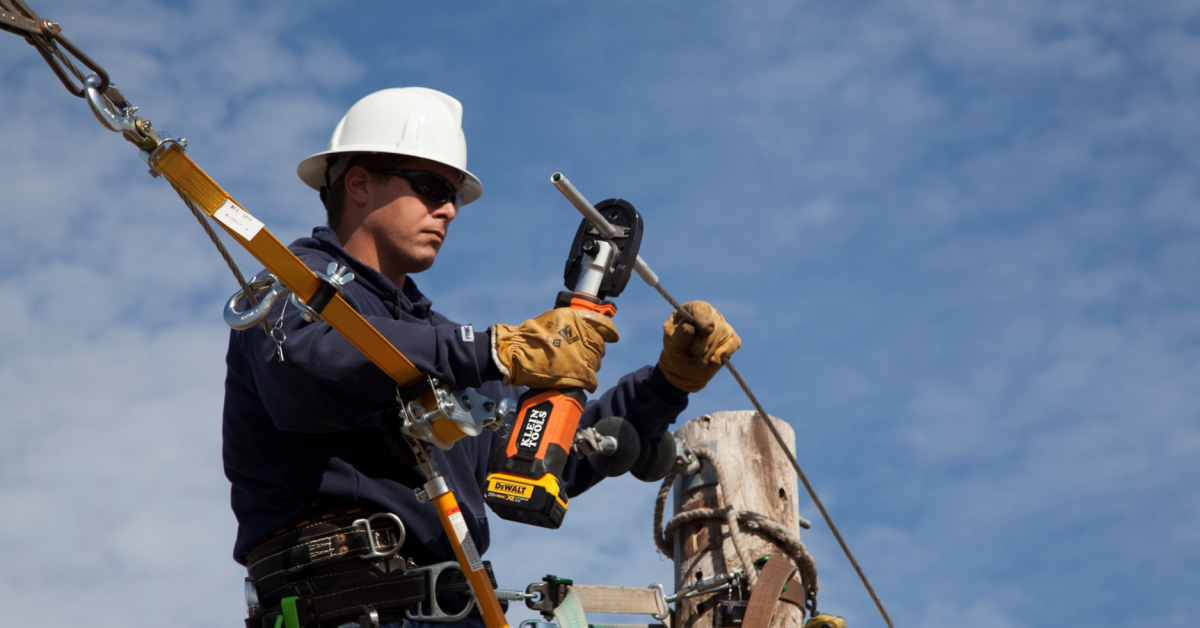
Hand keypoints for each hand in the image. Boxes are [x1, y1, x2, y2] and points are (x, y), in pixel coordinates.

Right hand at [490, 308, 618, 392]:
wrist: (514, 352)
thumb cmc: (529, 337)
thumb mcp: (553, 318)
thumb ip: (573, 320)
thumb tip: (589, 325)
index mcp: (575, 318)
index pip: (602, 324)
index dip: (609, 331)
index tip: (613, 336)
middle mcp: (580, 334)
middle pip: (599, 345)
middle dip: (594, 350)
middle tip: (581, 354)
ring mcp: (580, 355)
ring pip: (596, 362)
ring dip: (589, 365)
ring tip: (575, 367)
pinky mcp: (577, 373)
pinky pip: (592, 379)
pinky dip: (589, 382)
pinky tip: (583, 382)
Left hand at [658, 301, 740, 391]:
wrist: (684, 369)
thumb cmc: (676, 350)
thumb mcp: (671, 343)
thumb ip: (679, 335)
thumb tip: (688, 328)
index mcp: (692, 310)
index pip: (700, 310)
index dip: (703, 319)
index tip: (706, 330)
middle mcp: (709, 314)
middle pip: (714, 325)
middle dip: (703, 344)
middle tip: (693, 353)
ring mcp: (722, 326)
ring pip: (724, 335)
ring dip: (709, 353)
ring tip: (697, 359)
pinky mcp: (731, 338)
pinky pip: (733, 343)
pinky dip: (721, 355)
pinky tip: (710, 359)